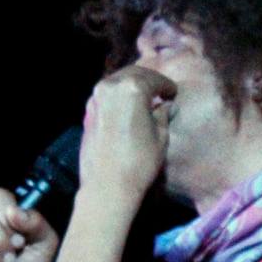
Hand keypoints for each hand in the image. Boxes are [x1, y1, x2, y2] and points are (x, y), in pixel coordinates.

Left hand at [79, 64, 177, 207]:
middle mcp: (110, 86)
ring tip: (144, 98)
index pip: (155, 79)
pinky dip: (118, 96)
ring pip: (117, 82)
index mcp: (132, 88)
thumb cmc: (139, 162)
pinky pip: (107, 96)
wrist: (107, 186)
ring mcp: (95, 98)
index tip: (173, 94)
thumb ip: (162, 113)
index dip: (167, 86)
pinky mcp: (87, 112)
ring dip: (131, 86)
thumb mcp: (161, 136)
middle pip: (133, 74)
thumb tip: (163, 105)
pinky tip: (127, 108)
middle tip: (160, 91)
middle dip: (149, 81)